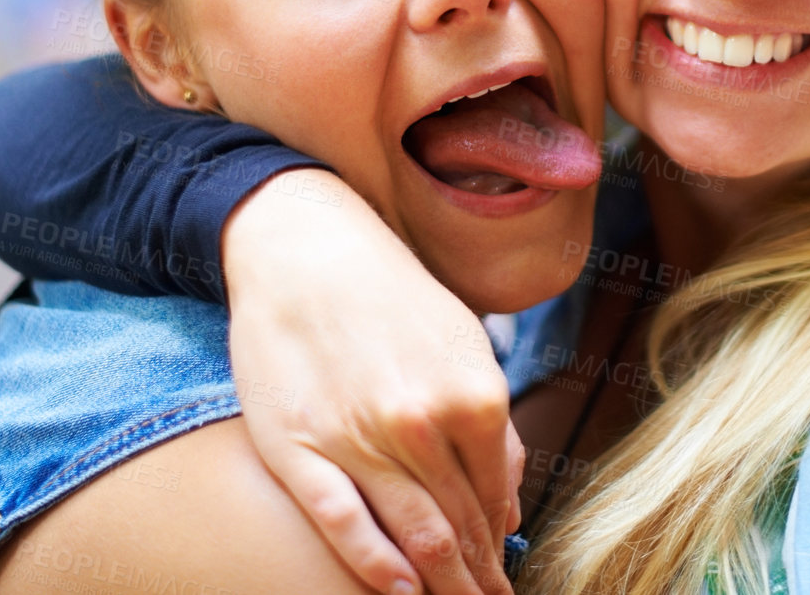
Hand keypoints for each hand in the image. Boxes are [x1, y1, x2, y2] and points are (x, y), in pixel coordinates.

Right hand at [223, 168, 520, 594]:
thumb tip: (509, 499)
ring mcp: (360, 443)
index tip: (503, 571)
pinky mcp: (301, 454)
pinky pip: (346, 529)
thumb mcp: (462, 342)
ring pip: (413, 539)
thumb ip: (489, 422)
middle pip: (459, 527)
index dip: (500, 542)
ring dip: (442, 584)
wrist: (303, 249)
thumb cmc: (390, 293)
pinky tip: (401, 594)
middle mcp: (422, 424)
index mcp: (473, 395)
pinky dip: (378, 572)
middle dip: (477, 576)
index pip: (496, 496)